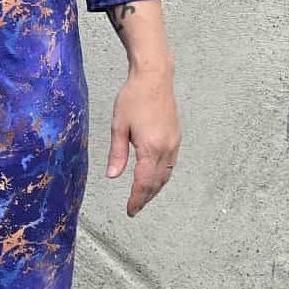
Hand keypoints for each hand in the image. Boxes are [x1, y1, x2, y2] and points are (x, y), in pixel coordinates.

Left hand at [105, 66, 180, 215]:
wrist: (154, 77)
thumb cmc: (133, 98)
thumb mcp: (119, 126)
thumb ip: (117, 153)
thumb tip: (112, 176)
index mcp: (150, 148)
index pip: (144, 182)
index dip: (137, 199)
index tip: (130, 210)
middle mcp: (166, 148)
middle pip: (157, 182)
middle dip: (146, 197)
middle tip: (134, 208)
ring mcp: (174, 143)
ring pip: (166, 175)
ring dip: (155, 188)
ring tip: (142, 197)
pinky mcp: (176, 137)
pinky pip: (170, 164)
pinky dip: (162, 176)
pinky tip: (153, 178)